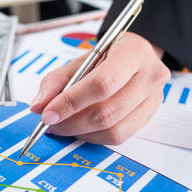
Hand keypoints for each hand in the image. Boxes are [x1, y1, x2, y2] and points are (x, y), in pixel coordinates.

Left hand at [30, 32, 170, 144]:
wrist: (134, 57)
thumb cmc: (106, 57)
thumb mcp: (78, 61)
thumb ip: (55, 82)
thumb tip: (38, 106)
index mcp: (132, 53)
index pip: (101, 84)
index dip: (71, 102)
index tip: (47, 114)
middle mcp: (149, 76)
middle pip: (107, 111)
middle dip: (71, 122)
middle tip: (50, 123)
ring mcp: (153, 99)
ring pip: (113, 130)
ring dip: (80, 133)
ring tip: (62, 126)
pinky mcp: (149, 117)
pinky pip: (118, 137)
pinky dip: (93, 137)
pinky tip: (80, 128)